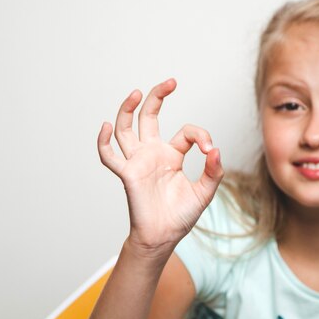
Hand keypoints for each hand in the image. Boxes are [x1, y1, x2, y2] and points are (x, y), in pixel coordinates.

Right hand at [98, 79, 223, 253]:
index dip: (200, 135)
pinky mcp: (128, 175)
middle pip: (149, 117)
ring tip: (137, 93)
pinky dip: (103, 142)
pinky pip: (110, 157)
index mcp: (172, 155)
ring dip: (128, 110)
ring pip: (126, 129)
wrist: (164, 237)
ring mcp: (138, 162)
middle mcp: (153, 153)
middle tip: (171, 82)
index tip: (209, 149)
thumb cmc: (181, 216)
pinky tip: (105, 126)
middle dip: (158, 97)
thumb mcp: (204, 193)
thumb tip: (215, 150)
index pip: (185, 132)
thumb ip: (213, 172)